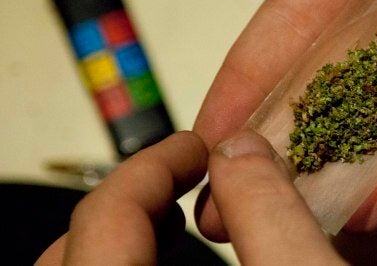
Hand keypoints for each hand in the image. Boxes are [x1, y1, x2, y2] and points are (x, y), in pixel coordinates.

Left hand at [36, 131, 343, 264]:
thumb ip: (272, 212)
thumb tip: (241, 149)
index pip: (106, 220)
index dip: (152, 167)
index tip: (195, 149)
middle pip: (77, 248)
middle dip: (132, 197)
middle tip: (183, 177)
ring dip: (125, 231)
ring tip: (174, 216)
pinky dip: (127, 261)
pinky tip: (170, 256)